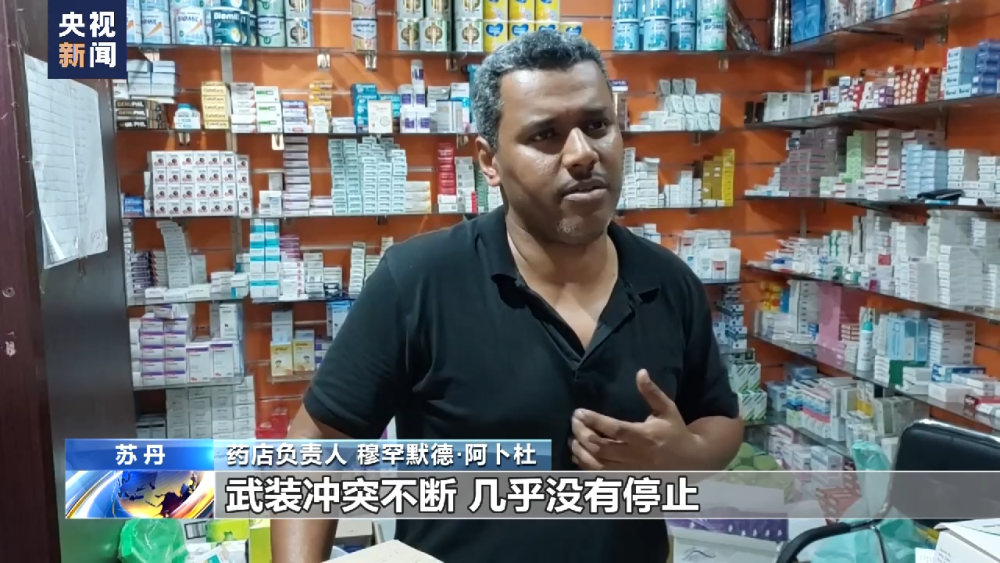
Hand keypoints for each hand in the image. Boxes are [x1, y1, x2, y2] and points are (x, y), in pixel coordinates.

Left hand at [569, 369, 703, 470]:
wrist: (689, 461)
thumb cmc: (675, 432)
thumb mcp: (667, 409)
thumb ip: (652, 392)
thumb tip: (640, 372)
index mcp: (644, 436)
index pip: (615, 429)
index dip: (595, 421)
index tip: (579, 412)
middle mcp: (635, 455)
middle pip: (601, 448)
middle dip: (582, 434)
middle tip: (573, 422)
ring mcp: (629, 469)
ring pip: (598, 464)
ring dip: (580, 452)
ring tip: (571, 438)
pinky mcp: (626, 478)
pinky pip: (601, 476)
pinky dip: (585, 466)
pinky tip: (577, 455)